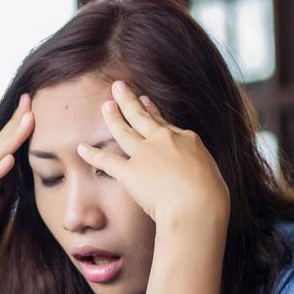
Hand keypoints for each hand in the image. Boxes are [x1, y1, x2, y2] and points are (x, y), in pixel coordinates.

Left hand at [76, 81, 229, 231]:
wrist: (198, 206)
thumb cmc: (211, 197)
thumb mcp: (211, 174)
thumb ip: (197, 169)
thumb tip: (194, 175)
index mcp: (186, 139)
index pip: (165, 123)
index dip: (153, 111)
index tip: (145, 101)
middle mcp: (163, 140)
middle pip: (142, 117)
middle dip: (128, 101)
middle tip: (118, 87)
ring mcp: (145, 154)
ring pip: (124, 131)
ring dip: (112, 117)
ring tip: (105, 106)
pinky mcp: (130, 172)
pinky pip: (107, 161)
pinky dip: (92, 155)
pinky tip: (81, 148)